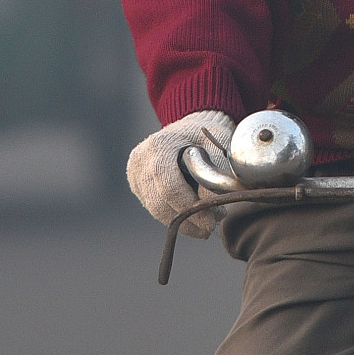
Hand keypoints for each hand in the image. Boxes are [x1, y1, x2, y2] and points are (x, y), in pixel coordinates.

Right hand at [126, 109, 235, 237]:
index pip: (170, 186)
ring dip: (182, 222)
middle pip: (160, 202)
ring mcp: (136, 173)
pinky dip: (173, 216)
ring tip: (205, 224)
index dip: (189, 208)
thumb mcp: (218, 144)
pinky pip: (154, 207)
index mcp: (159, 145)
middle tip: (210, 227)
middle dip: (186, 220)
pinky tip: (192, 217)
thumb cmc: (206, 133)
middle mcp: (141, 159)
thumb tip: (215, 204)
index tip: (210, 222)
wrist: (190, 127)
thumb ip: (216, 171)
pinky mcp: (137, 184)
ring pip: (156, 209)